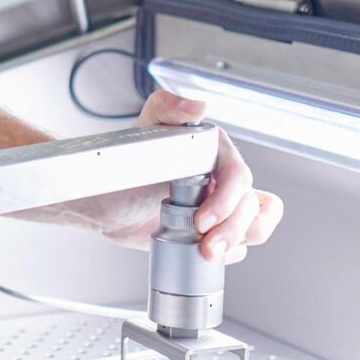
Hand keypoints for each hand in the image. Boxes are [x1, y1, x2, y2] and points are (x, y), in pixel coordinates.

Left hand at [70, 90, 284, 258]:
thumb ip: (167, 108)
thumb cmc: (123, 165)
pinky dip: (229, 253)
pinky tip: (203, 253)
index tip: (202, 220)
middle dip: (232, 230)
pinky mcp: (213, 230)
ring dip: (237, 242)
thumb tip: (198, 106)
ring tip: (206, 252)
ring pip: (254, 226)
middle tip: (205, 247)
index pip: (239, 178)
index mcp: (215, 153)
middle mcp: (223, 178)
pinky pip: (239, 245)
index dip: (227, 201)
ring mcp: (221, 206)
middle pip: (251, 207)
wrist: (105, 202)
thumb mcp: (144, 132)